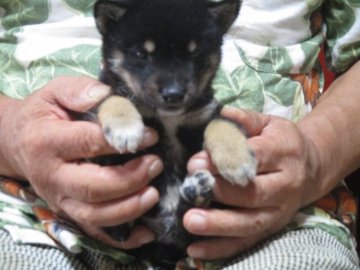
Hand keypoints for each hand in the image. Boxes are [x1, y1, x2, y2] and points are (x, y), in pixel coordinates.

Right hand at [0, 76, 162, 248]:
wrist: (18, 142)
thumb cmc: (43, 115)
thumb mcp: (54, 92)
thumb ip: (78, 90)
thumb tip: (106, 95)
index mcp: (47, 141)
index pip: (88, 143)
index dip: (122, 140)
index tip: (150, 135)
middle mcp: (52, 176)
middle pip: (92, 187)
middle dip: (129, 179)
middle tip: (155, 164)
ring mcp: (59, 199)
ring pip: (94, 215)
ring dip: (128, 208)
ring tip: (153, 193)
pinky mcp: (68, 212)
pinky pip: (94, 231)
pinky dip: (122, 237)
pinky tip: (146, 230)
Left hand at [184, 107, 322, 259]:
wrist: (311, 167)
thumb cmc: (281, 141)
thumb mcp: (267, 122)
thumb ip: (243, 119)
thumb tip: (220, 113)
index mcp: (283, 152)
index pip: (254, 157)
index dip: (225, 160)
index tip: (197, 161)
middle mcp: (285, 185)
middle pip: (252, 193)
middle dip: (220, 190)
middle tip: (191, 186)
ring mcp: (279, 211)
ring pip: (249, 222)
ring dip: (218, 224)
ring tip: (190, 221)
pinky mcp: (271, 228)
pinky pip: (247, 242)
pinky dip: (221, 247)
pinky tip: (196, 249)